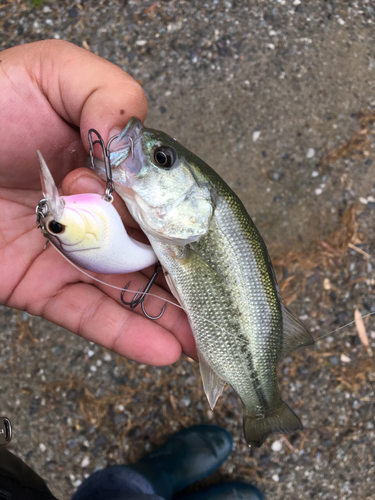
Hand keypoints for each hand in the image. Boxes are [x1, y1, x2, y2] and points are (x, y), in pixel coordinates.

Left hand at [0, 40, 195, 364]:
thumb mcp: (52, 75)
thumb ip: (108, 95)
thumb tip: (139, 145)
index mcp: (111, 170)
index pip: (165, 202)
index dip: (194, 227)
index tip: (221, 249)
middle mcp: (99, 214)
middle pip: (155, 253)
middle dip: (193, 281)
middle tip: (226, 304)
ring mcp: (73, 254)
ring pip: (131, 292)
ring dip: (173, 319)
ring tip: (209, 340)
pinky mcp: (43, 286)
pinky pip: (89, 314)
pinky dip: (127, 334)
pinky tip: (165, 349)